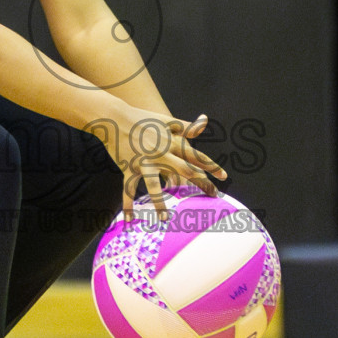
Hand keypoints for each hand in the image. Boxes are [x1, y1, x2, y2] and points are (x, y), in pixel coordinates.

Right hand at [90, 108, 228, 220]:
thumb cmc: (142, 119)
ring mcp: (143, 163)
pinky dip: (128, 205)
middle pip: (184, 171)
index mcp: (170, 142)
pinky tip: (130, 220)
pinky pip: (128, 190)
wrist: (113, 117)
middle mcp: (160, 154)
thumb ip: (186, 126)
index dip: (211, 165)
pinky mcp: (128, 168)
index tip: (224, 176)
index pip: (195, 155)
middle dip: (200, 183)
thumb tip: (205, 121)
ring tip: (164, 219)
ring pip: (153, 186)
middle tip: (212, 196)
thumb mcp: (166, 121)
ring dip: (159, 203)